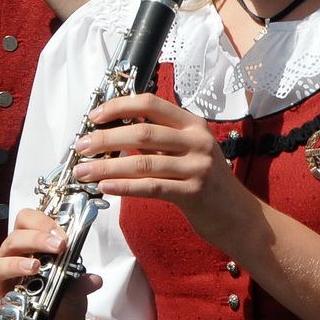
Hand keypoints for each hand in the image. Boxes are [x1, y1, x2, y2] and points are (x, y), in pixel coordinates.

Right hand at [0, 207, 99, 319]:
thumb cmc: (64, 299)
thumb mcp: (78, 289)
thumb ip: (82, 283)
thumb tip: (94, 280)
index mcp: (30, 247)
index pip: (26, 221)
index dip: (42, 222)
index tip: (63, 234)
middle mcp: (11, 260)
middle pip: (13, 240)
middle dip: (36, 239)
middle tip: (59, 246)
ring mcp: (0, 284)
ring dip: (14, 264)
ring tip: (35, 268)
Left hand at [70, 92, 255, 243]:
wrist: (238, 215)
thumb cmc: (208, 183)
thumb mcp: (189, 151)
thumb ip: (160, 141)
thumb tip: (116, 133)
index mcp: (193, 125)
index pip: (151, 104)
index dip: (119, 106)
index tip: (95, 116)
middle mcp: (197, 142)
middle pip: (143, 133)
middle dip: (106, 139)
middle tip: (81, 146)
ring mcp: (197, 167)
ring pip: (143, 163)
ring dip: (107, 167)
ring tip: (84, 171)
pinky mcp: (193, 192)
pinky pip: (152, 187)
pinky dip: (125, 187)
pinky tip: (106, 187)